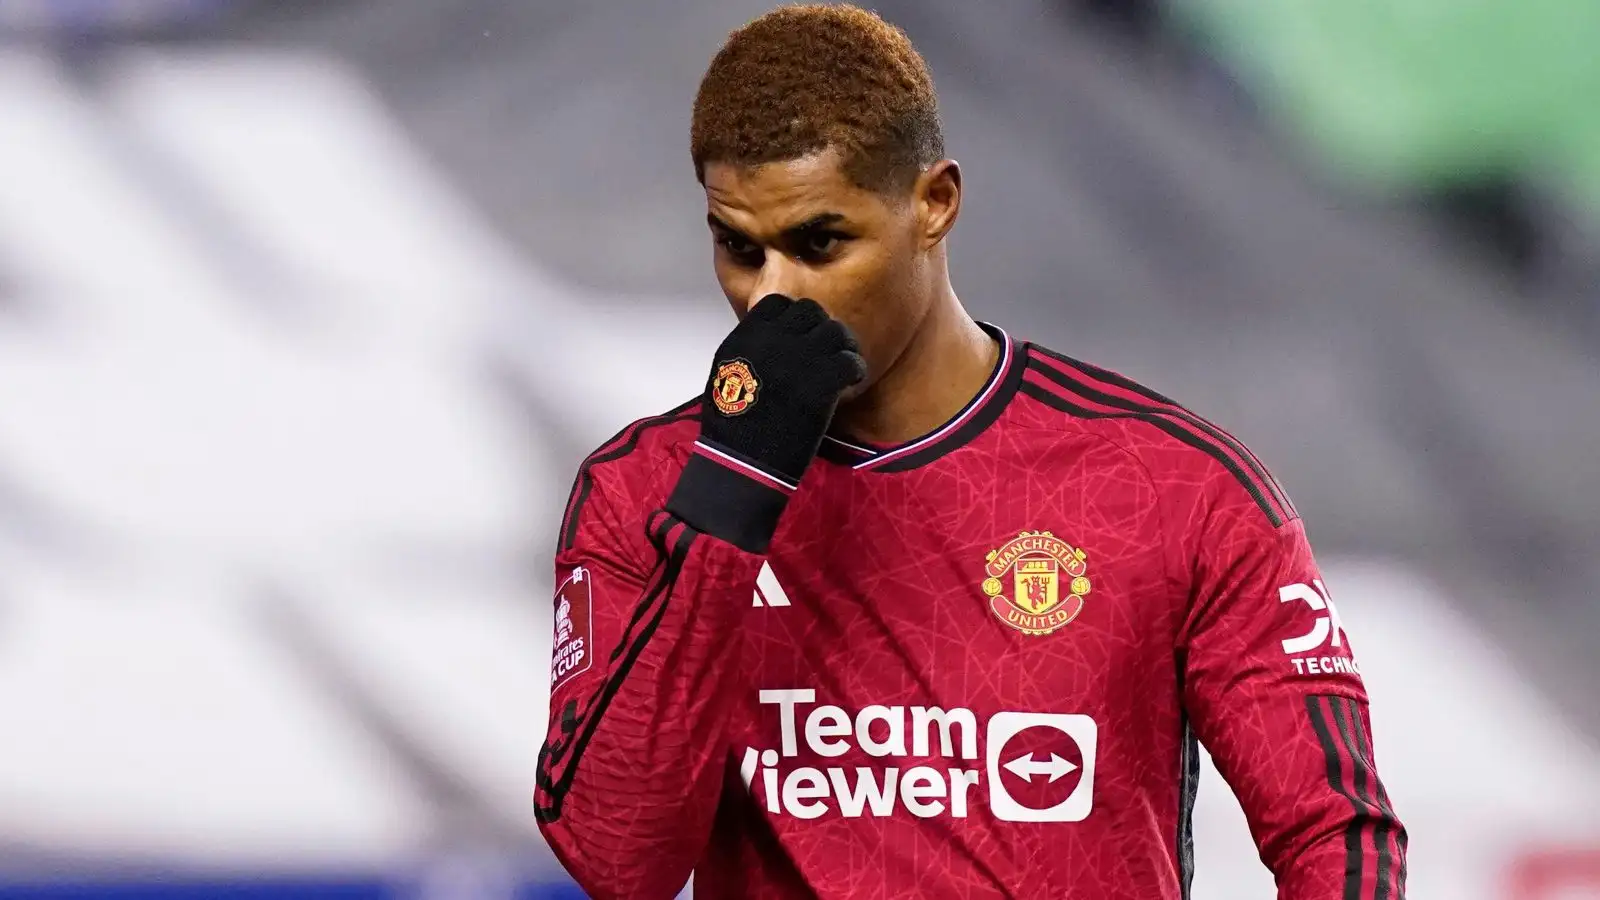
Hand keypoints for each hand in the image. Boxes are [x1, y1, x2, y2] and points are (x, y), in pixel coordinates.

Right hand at [698, 294, 866, 484]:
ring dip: (844, 345)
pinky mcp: (820, 384)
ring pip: (835, 331)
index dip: (795, 318)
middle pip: (810, 312)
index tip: (803, 334)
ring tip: (844, 364)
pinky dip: (856, 368)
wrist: (742, 462)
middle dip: (822, 327)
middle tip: (829, 348)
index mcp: (745, 339)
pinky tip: (851, 381)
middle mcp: (771, 342)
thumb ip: (748, 351)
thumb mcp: (724, 377)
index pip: (778, 305)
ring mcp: (797, 360)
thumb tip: (767, 342)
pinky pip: (850, 360)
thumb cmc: (732, 429)